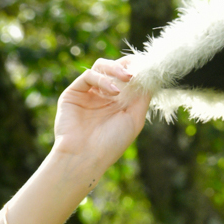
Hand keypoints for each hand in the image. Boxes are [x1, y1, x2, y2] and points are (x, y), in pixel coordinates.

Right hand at [53, 57, 148, 171]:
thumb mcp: (134, 119)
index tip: (147, 69)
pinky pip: (89, 75)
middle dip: (127, 66)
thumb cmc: (111, 144)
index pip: (127, 78)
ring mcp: (88, 93)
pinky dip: (103, 79)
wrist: (85, 157)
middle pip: (114, 68)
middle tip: (136, 72)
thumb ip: (142, 96)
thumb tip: (150, 75)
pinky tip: (113, 91)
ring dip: (116, 69)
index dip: (137, 69)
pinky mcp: (73, 92)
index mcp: (118, 102)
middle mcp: (103, 95)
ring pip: (101, 66)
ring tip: (127, 78)